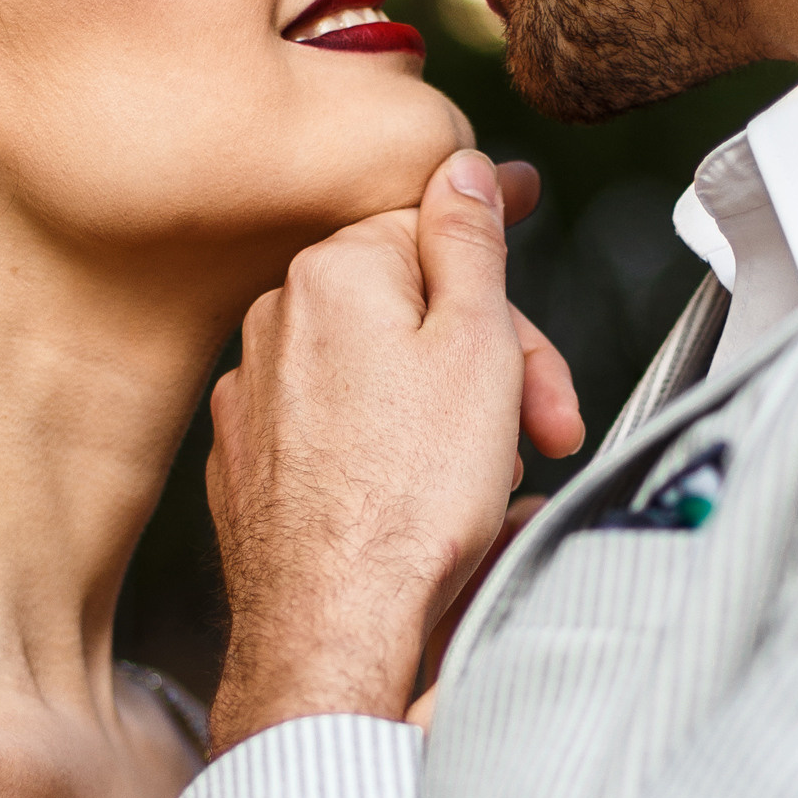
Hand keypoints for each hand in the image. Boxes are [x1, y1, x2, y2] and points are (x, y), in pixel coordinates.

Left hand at [207, 153, 580, 750]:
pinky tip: (428, 503)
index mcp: (332, 274)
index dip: (495, 239)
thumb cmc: (409, 502)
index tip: (524, 207)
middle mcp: (275, 324)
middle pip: (409, 308)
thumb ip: (468, 239)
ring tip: (489, 482)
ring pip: (375, 373)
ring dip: (446, 412)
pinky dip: (386, 453)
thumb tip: (461, 166)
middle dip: (491, 359)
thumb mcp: (475, 345)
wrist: (332, 630)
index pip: (429, 226)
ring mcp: (252, 399)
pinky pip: (334, 432)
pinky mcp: (247, 466)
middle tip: (549, 423)